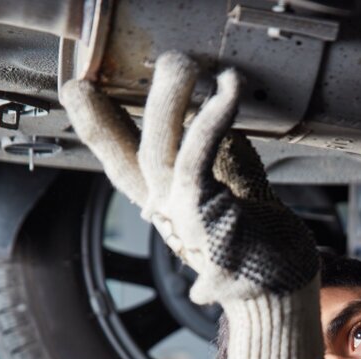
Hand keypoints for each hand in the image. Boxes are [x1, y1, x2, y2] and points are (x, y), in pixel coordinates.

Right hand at [59, 53, 321, 358]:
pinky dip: (210, 119)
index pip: (125, 164)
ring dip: (168, 100)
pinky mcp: (204, 214)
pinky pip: (197, 156)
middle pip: (128, 156)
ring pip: (157, 148)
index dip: (101, 129)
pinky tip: (226, 90)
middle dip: (108, 114)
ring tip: (181, 62)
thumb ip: (230, 164)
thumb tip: (227, 129)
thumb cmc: (267, 251)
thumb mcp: (243, 198)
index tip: (79, 92)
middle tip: (107, 75)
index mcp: (169, 208)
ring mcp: (181, 216)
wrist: (281, 295)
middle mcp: (166, 213)